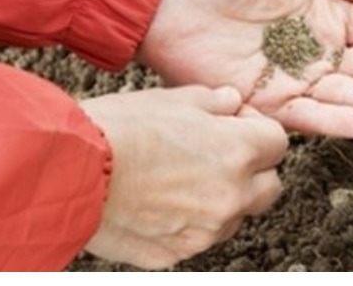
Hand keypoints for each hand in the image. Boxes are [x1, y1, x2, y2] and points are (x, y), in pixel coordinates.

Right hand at [79, 86, 286, 269]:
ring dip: (222, 198)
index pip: (278, 144)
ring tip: (181, 175)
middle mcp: (229, 198)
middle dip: (253, 170)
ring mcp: (203, 232)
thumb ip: (214, 102)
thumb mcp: (175, 98)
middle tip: (219, 152)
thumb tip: (232, 102)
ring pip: (234, 216)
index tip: (235, 124)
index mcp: (237, 153)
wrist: (74, 172)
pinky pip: (197, 237)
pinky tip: (158, 199)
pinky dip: (188, 221)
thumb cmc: (122, 128)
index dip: (258, 130)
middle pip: (269, 188)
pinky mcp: (174, 255)